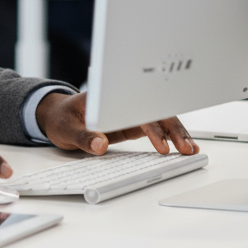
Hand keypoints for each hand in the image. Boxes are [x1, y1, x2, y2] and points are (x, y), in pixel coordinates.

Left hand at [34, 91, 198, 156]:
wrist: (57, 116)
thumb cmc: (61, 118)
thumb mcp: (65, 129)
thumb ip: (82, 137)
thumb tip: (100, 145)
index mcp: (108, 98)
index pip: (136, 109)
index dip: (151, 127)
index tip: (161, 144)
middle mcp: (122, 102)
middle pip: (154, 112)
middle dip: (173, 129)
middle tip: (186, 149)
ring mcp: (129, 112)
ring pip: (159, 119)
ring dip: (176, 132)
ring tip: (191, 150)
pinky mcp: (131, 123)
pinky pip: (155, 128)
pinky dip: (169, 137)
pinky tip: (182, 147)